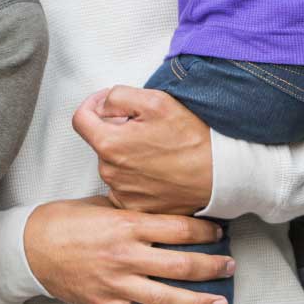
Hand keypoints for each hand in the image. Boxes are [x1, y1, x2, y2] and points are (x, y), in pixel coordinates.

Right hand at [24, 197, 233, 303]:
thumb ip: (131, 212)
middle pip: (180, 264)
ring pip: (166, 297)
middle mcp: (125, 255)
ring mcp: (115, 283)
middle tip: (229, 267)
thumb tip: (162, 213)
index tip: (218, 232)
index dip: (204, 230)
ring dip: (197, 302)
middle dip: (211, 267)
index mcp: (125, 225)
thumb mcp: (99, 205)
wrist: (28, 246)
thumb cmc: (63, 220)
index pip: (177, 228)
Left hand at [73, 86, 213, 213]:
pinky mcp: (136, 207)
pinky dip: (136, 175)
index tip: (108, 104)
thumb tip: (102, 104)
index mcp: (109, 144)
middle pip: (100, 141)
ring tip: (158, 149)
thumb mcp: (155, 101)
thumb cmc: (192, 138)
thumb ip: (118, 96)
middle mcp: (110, 172)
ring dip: (127, 152)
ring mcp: (122, 192)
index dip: (92, 105)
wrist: (222, 175)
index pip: (80, 119)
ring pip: (113, 163)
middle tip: (147, 127)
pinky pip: (125, 185)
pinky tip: (158, 170)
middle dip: (116, 129)